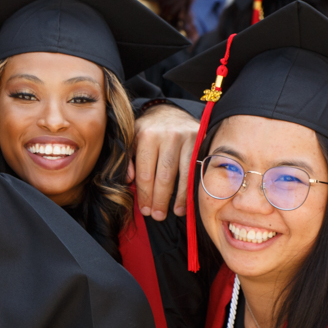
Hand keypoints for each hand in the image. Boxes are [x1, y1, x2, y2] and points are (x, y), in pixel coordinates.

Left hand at [128, 102, 199, 219]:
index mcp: (146, 135)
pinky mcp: (200, 140)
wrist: (170, 112)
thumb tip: (128, 180)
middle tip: (157, 216)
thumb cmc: (148, 130)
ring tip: (173, 212)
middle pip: (164, 176)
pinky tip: (187, 200)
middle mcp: (167, 135)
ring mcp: (186, 138)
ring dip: (178, 198)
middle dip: (160, 200)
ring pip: (182, 175)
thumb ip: (127, 159)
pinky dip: (192, 187)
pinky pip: (196, 169)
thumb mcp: (131, 139)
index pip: (145, 172)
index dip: (144, 194)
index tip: (144, 210)